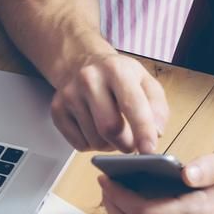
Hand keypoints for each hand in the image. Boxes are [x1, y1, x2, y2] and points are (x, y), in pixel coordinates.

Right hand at [51, 50, 168, 153]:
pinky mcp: (57, 110)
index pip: (131, 105)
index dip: (142, 131)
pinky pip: (79, 144)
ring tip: (112, 130)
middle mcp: (89, 79)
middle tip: (132, 142)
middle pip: (110, 128)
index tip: (149, 150)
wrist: (82, 64)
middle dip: (126, 143)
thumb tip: (155, 133)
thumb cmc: (118, 77)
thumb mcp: (145, 81)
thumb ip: (157, 107)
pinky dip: (92, 144)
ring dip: (109, 145)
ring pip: (95, 141)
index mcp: (117, 70)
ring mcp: (70, 95)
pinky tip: (95, 129)